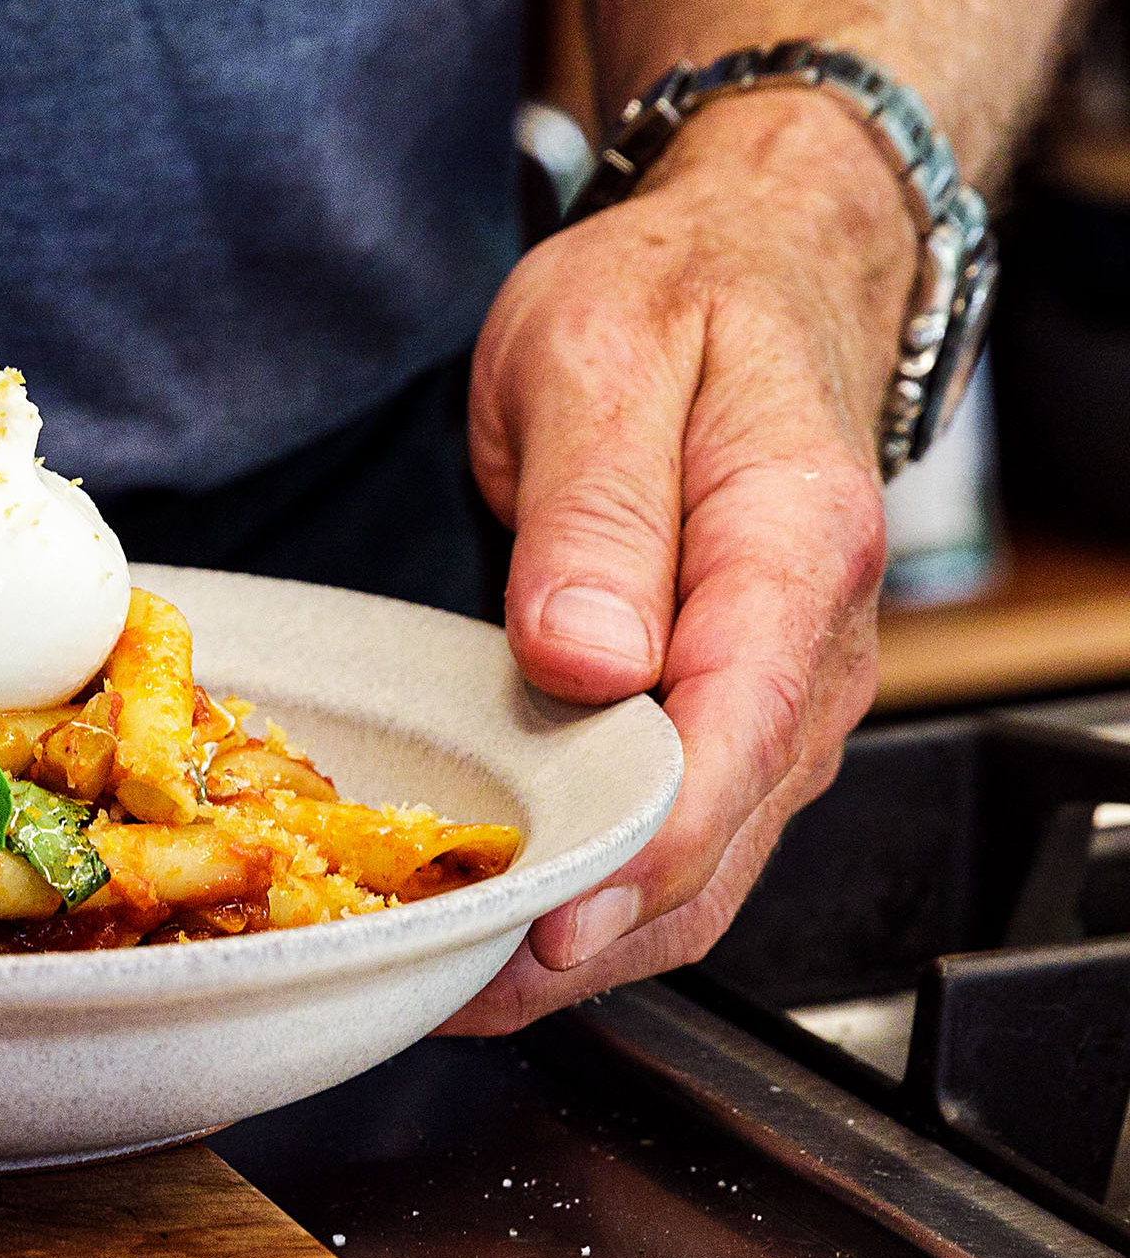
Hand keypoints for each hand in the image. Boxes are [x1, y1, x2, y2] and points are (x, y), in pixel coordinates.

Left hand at [446, 92, 914, 1033]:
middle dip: (589, 936)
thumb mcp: (598, 357)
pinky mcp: (737, 718)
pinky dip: (593, 897)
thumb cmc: (677, 300)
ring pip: (703, 870)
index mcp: (792, 548)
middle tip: (445, 988)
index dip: (640, 854)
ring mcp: (784, 698)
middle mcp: (814, 649)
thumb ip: (594, 511)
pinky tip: (493, 923)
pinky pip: (680, 839)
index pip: (736, 741)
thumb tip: (586, 660)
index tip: (546, 923)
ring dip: (583, 941)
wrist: (756, 269)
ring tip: (443, 983)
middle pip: (720, 845)